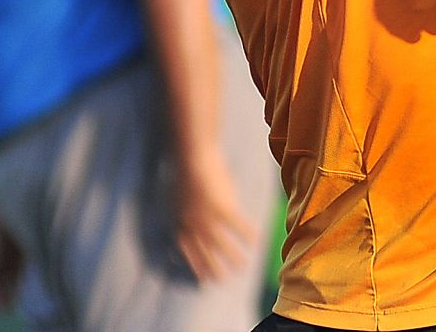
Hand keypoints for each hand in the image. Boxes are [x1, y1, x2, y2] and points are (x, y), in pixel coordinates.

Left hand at [172, 147, 258, 282]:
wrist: (192, 155)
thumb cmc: (184, 169)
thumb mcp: (178, 195)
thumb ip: (184, 210)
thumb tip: (187, 218)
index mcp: (179, 221)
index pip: (186, 250)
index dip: (194, 264)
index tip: (201, 277)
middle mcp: (191, 225)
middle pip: (203, 252)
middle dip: (212, 268)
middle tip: (221, 281)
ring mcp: (207, 218)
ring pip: (221, 243)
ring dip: (232, 256)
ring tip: (242, 267)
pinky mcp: (223, 208)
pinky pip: (237, 225)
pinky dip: (247, 233)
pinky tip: (257, 240)